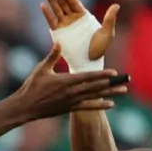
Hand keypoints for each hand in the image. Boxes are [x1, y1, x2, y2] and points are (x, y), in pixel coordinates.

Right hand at [10, 43, 124, 120]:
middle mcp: (72, 92)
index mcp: (66, 81)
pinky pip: (88, 107)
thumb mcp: (42, 68)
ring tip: (124, 91)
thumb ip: (52, 56)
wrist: (25, 107)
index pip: (87, 77)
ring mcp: (72, 102)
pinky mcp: (70, 108)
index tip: (114, 73)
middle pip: (96, 87)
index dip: (102, 75)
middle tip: (126, 80)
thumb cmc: (32, 86)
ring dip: (110, 94)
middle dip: (112, 83)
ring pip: (95, 97)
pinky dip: (100, 105)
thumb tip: (60, 41)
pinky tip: (111, 104)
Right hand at [40, 0, 117, 65]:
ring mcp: (65, 25)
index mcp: (83, 16)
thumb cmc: (99, 49)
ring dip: (51, 1)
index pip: (74, 2)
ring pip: (57, 10)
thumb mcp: (106, 33)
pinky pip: (52, 21)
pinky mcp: (59, 33)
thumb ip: (109, 19)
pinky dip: (47, 14)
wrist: (88, 61)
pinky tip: (42, 6)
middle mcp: (73, 19)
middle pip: (64, 4)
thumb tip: (116, 5)